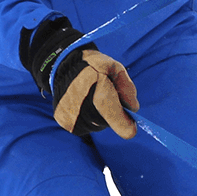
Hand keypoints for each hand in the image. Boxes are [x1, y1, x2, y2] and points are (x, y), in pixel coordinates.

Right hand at [20, 16, 138, 137]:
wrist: (63, 66)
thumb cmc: (93, 66)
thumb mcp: (114, 68)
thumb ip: (127, 88)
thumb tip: (133, 108)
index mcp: (97, 93)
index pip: (114, 118)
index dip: (125, 126)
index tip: (132, 130)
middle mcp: (82, 109)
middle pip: (107, 123)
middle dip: (112, 114)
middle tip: (107, 97)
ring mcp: (72, 118)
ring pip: (96, 126)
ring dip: (99, 116)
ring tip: (92, 98)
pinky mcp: (65, 123)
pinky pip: (85, 127)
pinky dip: (88, 119)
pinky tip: (84, 105)